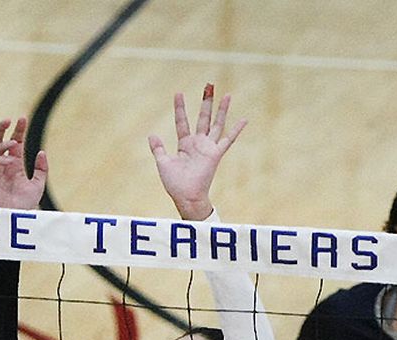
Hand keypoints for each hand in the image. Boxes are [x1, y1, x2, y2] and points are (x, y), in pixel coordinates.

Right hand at [0, 117, 47, 209]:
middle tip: (7, 120)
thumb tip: (41, 152)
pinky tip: (7, 161)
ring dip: (2, 144)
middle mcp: (3, 165)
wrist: (16, 219)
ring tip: (14, 144)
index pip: (15, 142)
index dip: (18, 130)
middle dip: (1, 129)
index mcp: (15, 164)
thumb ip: (41, 169)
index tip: (22, 118)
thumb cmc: (26, 205)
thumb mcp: (38, 185)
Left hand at [148, 85, 245, 221]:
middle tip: (209, 85)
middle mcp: (198, 143)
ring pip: (216, 124)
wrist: (186, 197)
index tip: (178, 93)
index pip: (182, 122)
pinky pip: (228, 140)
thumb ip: (159, 149)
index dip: (180, 108)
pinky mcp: (216, 154)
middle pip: (203, 118)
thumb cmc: (174, 184)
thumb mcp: (163, 164)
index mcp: (185, 144)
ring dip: (221, 110)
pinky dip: (236, 130)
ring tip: (227, 94)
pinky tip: (244, 119)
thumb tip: (152, 135)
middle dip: (206, 102)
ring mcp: (208, 148)